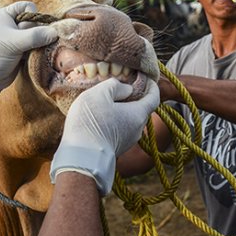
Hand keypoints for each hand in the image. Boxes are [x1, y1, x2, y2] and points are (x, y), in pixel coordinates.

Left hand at [0, 1, 57, 105]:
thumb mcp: (14, 42)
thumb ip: (35, 36)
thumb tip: (55, 33)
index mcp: (6, 15)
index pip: (28, 6)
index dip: (33, 16)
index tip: (30, 29)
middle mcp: (11, 25)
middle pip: (35, 22)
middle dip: (37, 33)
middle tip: (29, 44)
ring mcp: (16, 39)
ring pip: (37, 36)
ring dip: (39, 44)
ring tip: (33, 53)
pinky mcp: (20, 52)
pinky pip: (35, 48)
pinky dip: (37, 52)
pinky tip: (33, 58)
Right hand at [50, 79, 159, 195]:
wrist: (81, 157)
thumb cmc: (91, 122)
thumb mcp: (100, 93)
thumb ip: (116, 85)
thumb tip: (127, 89)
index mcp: (138, 114)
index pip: (154, 98)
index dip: (152, 86)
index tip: (147, 78)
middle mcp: (137, 129)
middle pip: (142, 109)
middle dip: (135, 97)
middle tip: (122, 87)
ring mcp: (127, 141)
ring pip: (130, 120)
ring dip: (123, 110)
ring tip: (107, 102)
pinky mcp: (116, 148)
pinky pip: (120, 130)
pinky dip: (115, 121)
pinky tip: (101, 118)